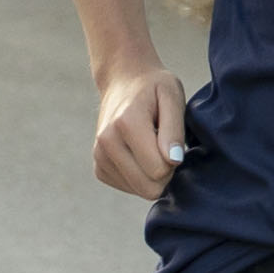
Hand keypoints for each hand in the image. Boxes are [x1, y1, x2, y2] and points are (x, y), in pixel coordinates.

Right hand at [92, 63, 187, 195]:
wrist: (122, 82)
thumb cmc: (153, 88)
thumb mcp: (172, 96)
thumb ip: (174, 129)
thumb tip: (173, 161)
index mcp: (126, 123)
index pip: (159, 170)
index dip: (174, 160)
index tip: (172, 141)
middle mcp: (106, 142)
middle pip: (148, 187)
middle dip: (164, 173)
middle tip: (164, 147)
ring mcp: (99, 156)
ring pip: (139, 190)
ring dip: (151, 174)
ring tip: (150, 146)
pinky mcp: (99, 168)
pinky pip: (129, 188)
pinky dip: (139, 175)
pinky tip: (139, 153)